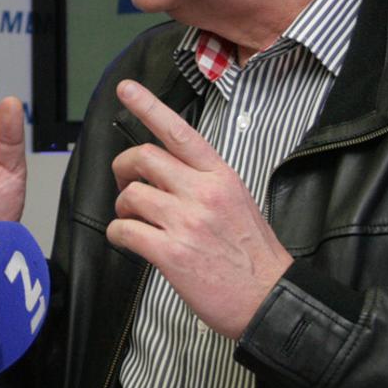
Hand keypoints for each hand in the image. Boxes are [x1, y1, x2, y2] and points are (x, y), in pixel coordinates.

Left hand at [107, 79, 290, 338]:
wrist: (270, 298)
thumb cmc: (253, 255)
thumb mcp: (237, 202)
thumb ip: (203, 182)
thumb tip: (165, 175)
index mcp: (221, 176)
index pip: (179, 132)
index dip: (149, 106)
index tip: (126, 89)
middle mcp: (203, 193)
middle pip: (143, 157)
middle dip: (123, 167)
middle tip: (124, 181)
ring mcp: (186, 222)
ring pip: (130, 194)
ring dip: (122, 207)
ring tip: (131, 219)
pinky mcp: (171, 253)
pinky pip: (125, 230)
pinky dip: (117, 234)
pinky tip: (126, 240)